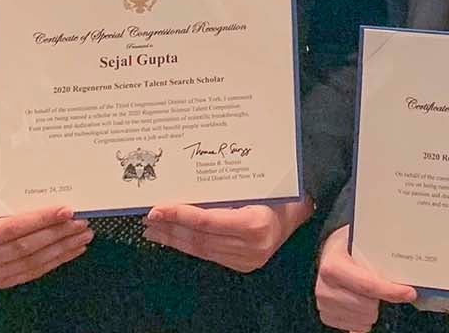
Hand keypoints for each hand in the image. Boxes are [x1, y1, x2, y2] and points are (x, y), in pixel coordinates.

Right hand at [0, 197, 92, 288]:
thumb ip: (11, 205)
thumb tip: (54, 201)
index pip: (10, 229)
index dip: (40, 220)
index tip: (66, 211)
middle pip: (24, 247)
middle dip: (56, 234)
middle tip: (81, 222)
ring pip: (32, 262)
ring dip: (61, 249)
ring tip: (82, 235)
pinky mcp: (1, 283)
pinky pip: (32, 272)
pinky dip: (55, 261)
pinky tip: (72, 250)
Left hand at [142, 197, 312, 272]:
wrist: (301, 213)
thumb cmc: (279, 191)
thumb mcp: (255, 184)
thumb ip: (225, 189)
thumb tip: (184, 183)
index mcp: (256, 224)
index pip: (208, 221)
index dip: (180, 215)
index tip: (157, 208)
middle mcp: (252, 247)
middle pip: (200, 238)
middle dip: (170, 228)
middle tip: (148, 216)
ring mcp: (247, 260)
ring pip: (201, 250)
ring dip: (174, 239)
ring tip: (153, 228)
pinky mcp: (242, 265)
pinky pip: (208, 254)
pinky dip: (188, 245)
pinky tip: (172, 237)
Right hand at [314, 225, 416, 330]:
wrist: (329, 253)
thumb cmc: (348, 247)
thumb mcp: (362, 240)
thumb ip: (380, 253)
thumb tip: (406, 264)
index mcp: (333, 266)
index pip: (367, 285)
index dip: (391, 291)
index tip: (409, 292)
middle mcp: (325, 287)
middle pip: (368, 305)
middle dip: (380, 297)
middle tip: (381, 285)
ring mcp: (324, 304)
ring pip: (364, 318)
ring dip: (372, 308)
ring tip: (368, 292)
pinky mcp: (326, 316)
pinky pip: (356, 327)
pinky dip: (363, 317)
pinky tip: (360, 301)